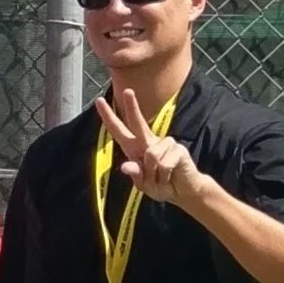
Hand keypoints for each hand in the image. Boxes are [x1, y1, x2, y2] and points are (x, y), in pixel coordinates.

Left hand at [95, 88, 204, 209]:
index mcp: (136, 148)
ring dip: (154, 175)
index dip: (109, 117)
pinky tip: (171, 176)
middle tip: (128, 90)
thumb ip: (136, 175)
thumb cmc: (161, 185)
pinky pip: (164, 164)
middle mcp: (150, 142)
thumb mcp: (144, 185)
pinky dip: (165, 176)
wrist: (183, 192)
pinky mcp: (178, 150)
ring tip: (162, 178)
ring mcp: (165, 144)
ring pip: (151, 156)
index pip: (119, 130)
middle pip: (138, 122)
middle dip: (132, 107)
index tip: (100, 101)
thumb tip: (126, 166)